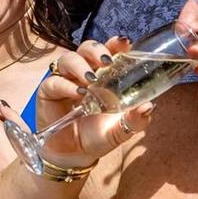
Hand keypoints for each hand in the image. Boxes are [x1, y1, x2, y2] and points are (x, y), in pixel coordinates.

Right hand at [35, 36, 154, 168]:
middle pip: (86, 48)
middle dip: (96, 50)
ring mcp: (65, 80)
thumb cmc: (99, 136)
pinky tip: (77, 94)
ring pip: (68, 59)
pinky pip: (54, 81)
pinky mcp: (49, 92)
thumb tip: (149, 106)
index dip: (115, 43)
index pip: (109, 51)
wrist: (75, 155)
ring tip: (90, 79)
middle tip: (106, 62)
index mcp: (105, 76)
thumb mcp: (121, 129)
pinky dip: (66, 85)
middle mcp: (84, 73)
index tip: (124, 43)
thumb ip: (136, 119)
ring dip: (80, 64)